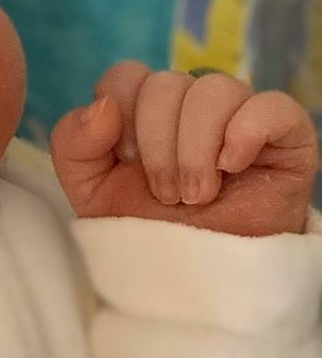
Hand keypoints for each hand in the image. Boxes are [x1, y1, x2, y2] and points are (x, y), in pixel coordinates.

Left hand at [50, 61, 317, 235]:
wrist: (197, 282)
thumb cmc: (147, 232)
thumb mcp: (91, 191)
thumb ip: (73, 143)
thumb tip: (103, 105)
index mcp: (145, 110)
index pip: (126, 75)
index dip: (122, 115)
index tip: (128, 161)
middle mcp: (191, 105)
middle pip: (166, 82)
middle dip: (158, 145)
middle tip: (166, 194)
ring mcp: (239, 116)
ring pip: (215, 88)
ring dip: (196, 148)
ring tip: (198, 194)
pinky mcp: (285, 135)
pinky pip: (271, 104)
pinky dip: (245, 131)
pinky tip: (232, 166)